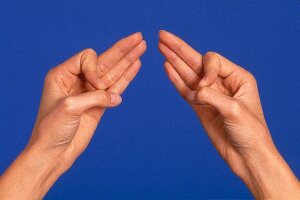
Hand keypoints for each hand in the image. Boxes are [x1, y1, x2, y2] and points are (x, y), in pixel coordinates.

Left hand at [0, 32, 145, 199]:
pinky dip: (126, 77)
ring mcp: (90, 92)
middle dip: (122, 49)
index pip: (86, 58)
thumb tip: (116, 97)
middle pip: (104, 60)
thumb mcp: (69, 108)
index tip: (95, 86)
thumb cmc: (52, 130)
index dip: (95, 68)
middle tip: (138, 38)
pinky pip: (116, 87)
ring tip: (141, 47)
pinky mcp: (100, 104)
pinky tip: (135, 65)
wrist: (55, 153)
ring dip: (128, 60)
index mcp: (62, 75)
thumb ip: (95, 97)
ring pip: (113, 72)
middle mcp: (78, 80)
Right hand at [159, 30, 299, 198]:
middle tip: (162, 36)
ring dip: (174, 61)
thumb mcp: (235, 111)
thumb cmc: (250, 133)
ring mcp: (209, 94)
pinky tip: (167, 67)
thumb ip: (212, 96)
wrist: (245, 156)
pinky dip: (175, 79)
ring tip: (161, 47)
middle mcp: (222, 83)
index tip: (206, 88)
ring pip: (188, 74)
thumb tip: (195, 90)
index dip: (206, 69)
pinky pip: (185, 89)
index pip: (213, 61)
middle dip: (179, 49)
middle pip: (197, 62)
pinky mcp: (200, 106)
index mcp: (237, 77)